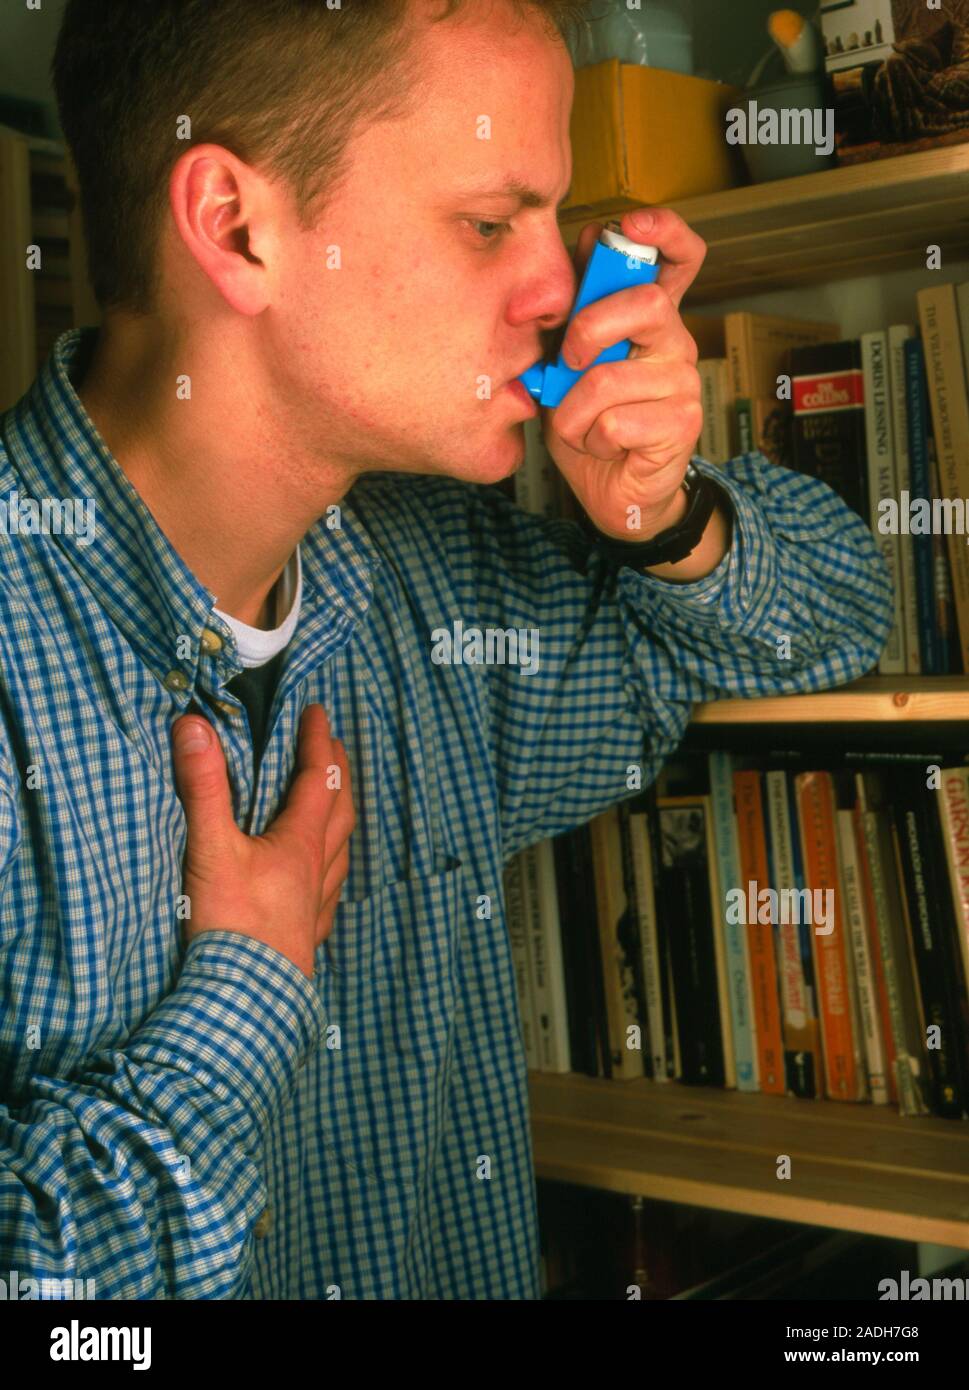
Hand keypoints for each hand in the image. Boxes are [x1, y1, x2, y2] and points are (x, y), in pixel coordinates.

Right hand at [171, 703, 353, 979]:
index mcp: (301, 843)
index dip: (318, 742)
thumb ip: (203, 787)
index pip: (318, 779)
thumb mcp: (211, 849)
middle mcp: (318, 871)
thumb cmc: (230, 926)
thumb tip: (194, 726)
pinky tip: (324, 883)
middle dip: (338, 773)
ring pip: (342, 851)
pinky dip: (332, 871)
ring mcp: (316, 906)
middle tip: (333, 748)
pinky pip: (331, 893)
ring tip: (337, 806)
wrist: (243, 1004)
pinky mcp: (306, 938)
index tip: (317, 711)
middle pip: (340, 811)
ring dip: (342, 819)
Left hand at [542, 207, 707, 542]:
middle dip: (590, 328)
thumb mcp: (567, 363)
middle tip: (568, 360)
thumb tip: (580, 245)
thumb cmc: (589, 424)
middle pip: (647, 304)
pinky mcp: (682, 425)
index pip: (680, 258)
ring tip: (579, 425)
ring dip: (575, 410)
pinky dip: (592, 438)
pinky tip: (603, 446)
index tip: (632, 222)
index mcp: (648, 321)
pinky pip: (617, 421)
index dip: (665, 231)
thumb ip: (574, 313)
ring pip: (613, 378)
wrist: (610, 491)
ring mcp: (683, 384)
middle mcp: (674, 344)